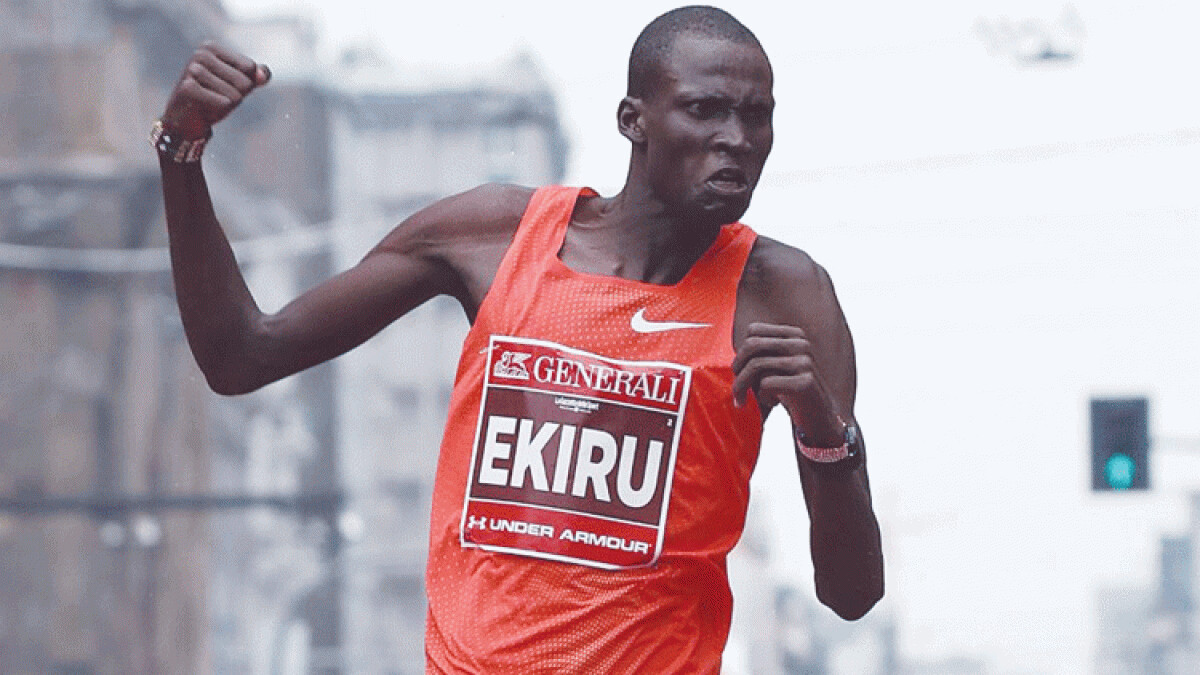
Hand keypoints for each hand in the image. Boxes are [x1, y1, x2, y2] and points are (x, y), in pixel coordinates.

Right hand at [161, 42, 270, 138]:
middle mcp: (200, 55)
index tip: (224, 86)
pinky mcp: (188, 89)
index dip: (244, 84)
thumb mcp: (237, 85)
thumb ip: (255, 76)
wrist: (183, 120)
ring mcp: (192, 70)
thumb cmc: (213, 99)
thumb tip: (264, 75)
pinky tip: (203, 109)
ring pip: (236, 96)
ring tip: (209, 103)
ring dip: (227, 105)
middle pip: (245, 82)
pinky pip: (225, 104)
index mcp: (211, 48)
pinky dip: (218, 112)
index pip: (250, 67)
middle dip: (236, 96)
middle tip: (216, 97)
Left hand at [732, 322, 842, 444]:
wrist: (819, 417)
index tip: (738, 371)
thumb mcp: (776, 367)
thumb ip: (759, 354)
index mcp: (794, 335)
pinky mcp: (805, 382)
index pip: (754, 330)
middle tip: (736, 389)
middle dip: (737, 367)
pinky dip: (762, 397)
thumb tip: (734, 352)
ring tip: (744, 400)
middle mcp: (801, 344)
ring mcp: (804, 362)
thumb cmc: (790, 392)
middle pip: (752, 345)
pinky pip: (766, 384)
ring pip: (756, 365)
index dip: (740, 351)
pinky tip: (772, 403)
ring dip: (743, 386)